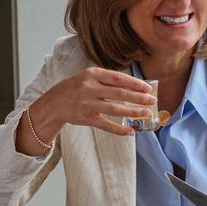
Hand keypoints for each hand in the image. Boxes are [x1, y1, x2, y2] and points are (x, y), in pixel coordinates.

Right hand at [38, 67, 155, 135]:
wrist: (54, 103)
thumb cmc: (76, 87)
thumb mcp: (89, 77)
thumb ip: (108, 80)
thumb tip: (134, 86)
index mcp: (92, 74)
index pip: (118, 78)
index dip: (135, 83)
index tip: (148, 88)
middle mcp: (89, 88)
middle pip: (119, 93)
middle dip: (138, 98)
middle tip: (152, 100)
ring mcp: (87, 104)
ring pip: (115, 109)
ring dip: (133, 112)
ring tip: (146, 113)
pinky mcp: (86, 118)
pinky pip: (106, 124)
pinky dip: (119, 129)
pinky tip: (131, 131)